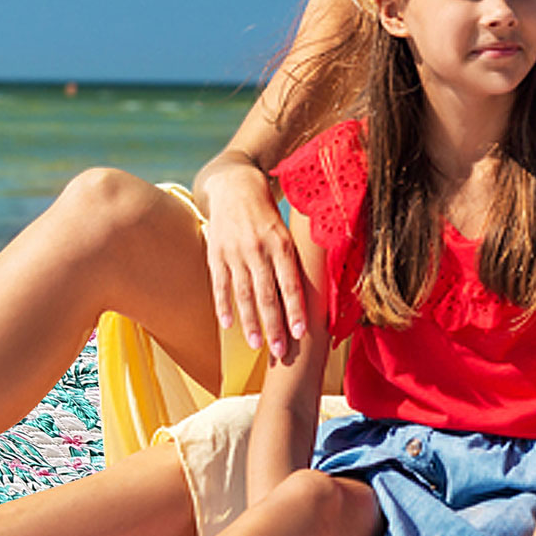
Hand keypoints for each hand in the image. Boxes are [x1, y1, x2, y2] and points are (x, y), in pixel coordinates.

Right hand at [200, 162, 308, 361]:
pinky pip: (220, 284)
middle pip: (267, 295)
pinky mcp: (216, 253)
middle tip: (280, 351)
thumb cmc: (268, 212)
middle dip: (274, 325)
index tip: (301, 334)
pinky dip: (223, 306)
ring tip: (256, 344)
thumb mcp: (287, 230)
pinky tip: (228, 325)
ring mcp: (234, 252)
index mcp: (280, 244)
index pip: (290, 284)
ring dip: (250, 322)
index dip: (295, 310)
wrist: (234, 184)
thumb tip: (319, 288)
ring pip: (243, 294)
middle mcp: (257, 250)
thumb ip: (296, 257)